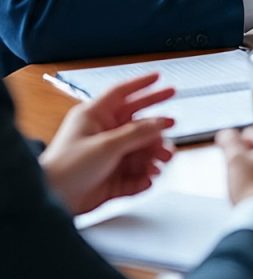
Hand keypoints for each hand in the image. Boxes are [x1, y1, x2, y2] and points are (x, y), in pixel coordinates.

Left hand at [40, 73, 175, 214]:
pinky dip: (144, 177)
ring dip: (153, 156)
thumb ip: (137, 133)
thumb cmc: (65, 168)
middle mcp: (103, 133)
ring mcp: (109, 156)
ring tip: (162, 160)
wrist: (52, 202)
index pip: (121, 93)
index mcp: (94, 117)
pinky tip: (147, 179)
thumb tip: (161, 122)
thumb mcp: (105, 145)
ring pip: (141, 150)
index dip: (140, 84)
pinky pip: (136, 173)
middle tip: (173, 121)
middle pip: (137, 121)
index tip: (158, 77)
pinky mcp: (112, 177)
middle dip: (156, 123)